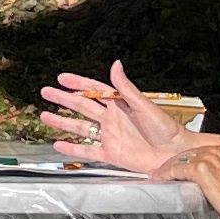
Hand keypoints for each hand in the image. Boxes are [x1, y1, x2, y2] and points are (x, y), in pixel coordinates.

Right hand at [40, 60, 183, 173]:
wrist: (175, 154)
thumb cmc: (165, 129)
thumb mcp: (144, 105)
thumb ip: (126, 88)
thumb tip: (115, 64)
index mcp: (119, 104)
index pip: (93, 90)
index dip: (77, 83)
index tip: (61, 77)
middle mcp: (111, 119)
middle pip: (82, 106)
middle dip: (63, 99)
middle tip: (45, 92)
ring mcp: (109, 137)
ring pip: (80, 127)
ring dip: (62, 122)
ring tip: (45, 117)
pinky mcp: (111, 154)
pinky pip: (87, 150)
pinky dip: (72, 148)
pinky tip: (59, 145)